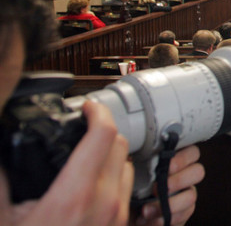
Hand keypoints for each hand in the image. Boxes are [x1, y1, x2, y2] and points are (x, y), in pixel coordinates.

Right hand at [0, 101, 133, 225]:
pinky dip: (114, 177)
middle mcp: (104, 203)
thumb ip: (3, 179)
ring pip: (128, 165)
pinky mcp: (121, 225)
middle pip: (119, 144)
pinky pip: (127, 189)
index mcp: (76, 196)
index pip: (103, 134)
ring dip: (110, 155)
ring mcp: (117, 216)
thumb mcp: (4, 216)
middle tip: (83, 128)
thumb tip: (3, 153)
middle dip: (102, 130)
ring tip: (87, 154)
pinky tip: (92, 180)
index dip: (97, 111)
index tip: (87, 107)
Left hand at [135, 146, 204, 225]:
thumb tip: (134, 146)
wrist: (124, 213)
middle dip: (180, 180)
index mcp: (173, 160)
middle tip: (158, 188)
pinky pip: (185, 214)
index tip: (168, 165)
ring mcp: (184, 195)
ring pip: (192, 195)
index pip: (191, 151)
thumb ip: (136, 157)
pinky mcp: (183, 213)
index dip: (184, 157)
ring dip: (171, 203)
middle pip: (198, 171)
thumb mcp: (128, 171)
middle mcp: (183, 175)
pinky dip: (166, 217)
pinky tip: (150, 219)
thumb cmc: (127, 189)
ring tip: (147, 209)